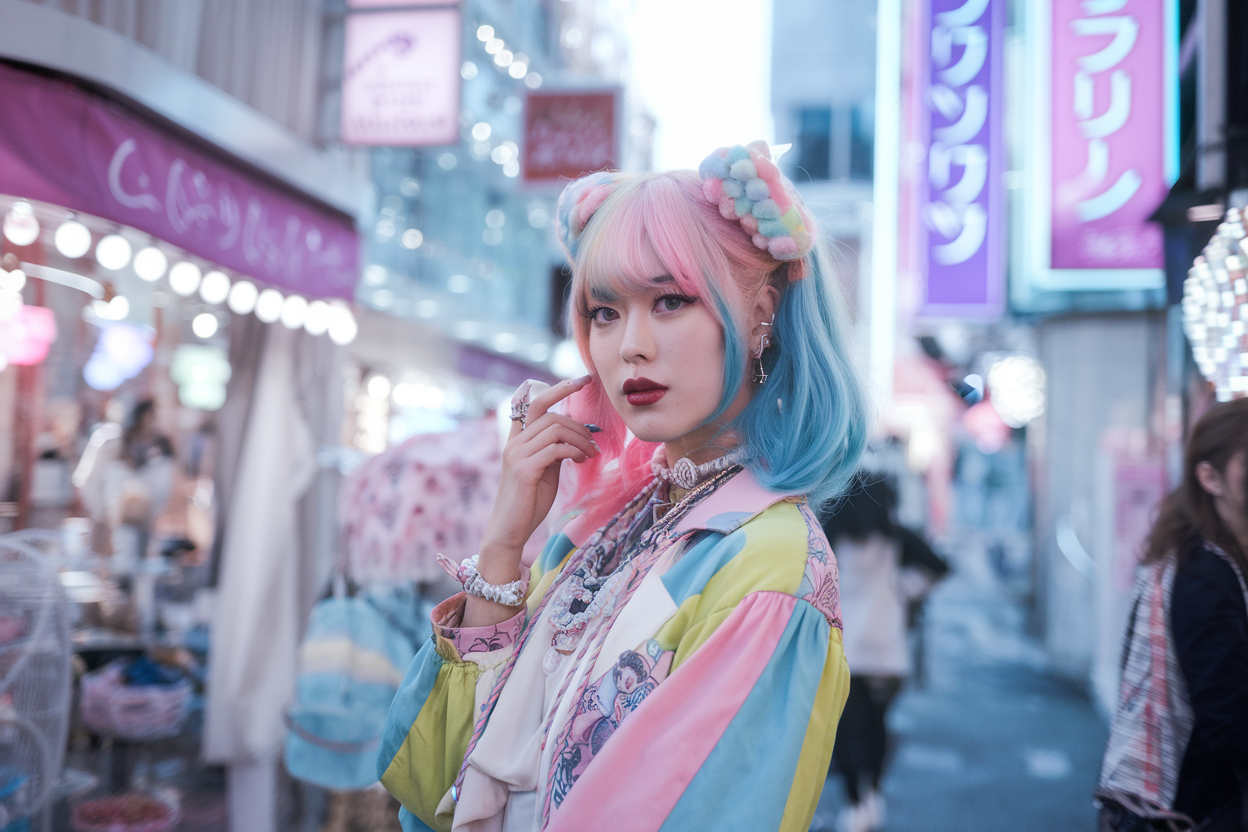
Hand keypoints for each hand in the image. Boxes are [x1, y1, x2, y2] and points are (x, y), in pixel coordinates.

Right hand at [478, 375, 597, 580]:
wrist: (510, 531)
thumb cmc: (529, 502)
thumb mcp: (545, 470)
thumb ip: (554, 450)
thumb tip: (576, 436)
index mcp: (517, 440)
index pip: (533, 401)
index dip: (559, 387)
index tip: (583, 379)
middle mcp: (513, 443)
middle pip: (549, 413)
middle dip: (578, 422)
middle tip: (595, 441)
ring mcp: (516, 454)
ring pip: (555, 428)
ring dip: (581, 439)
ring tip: (591, 455)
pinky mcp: (524, 469)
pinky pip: (556, 448)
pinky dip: (575, 451)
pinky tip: (581, 461)